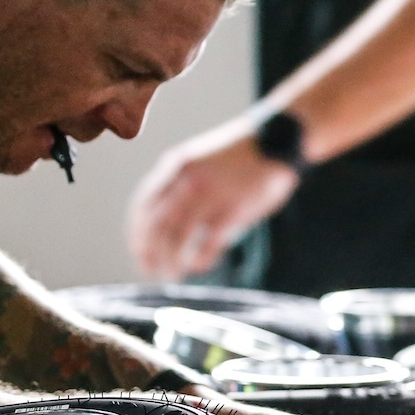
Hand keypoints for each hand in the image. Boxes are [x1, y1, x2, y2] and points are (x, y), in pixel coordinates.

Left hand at [127, 117, 300, 279]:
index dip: (137, 233)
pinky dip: (199, 259)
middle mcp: (188, 180)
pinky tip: (199, 266)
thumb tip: (164, 217)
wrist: (277, 140)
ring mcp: (211, 195)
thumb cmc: (238, 154)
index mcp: (176, 165)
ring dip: (171, 261)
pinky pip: (208, 243)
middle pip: (157, 226)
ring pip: (177, 238)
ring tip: (173, 274)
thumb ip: (179, 182)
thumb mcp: (199, 158)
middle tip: (151, 269)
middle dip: (149, 253)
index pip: (143, 206)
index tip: (140, 251)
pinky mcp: (234, 210)